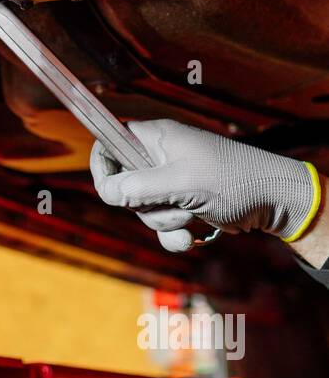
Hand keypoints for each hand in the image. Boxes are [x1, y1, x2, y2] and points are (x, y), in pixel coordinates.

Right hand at [90, 119, 319, 252]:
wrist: (275, 200)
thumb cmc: (233, 180)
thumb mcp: (182, 182)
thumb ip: (139, 186)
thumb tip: (105, 192)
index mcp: (157, 138)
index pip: (110, 143)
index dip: (103, 167)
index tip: (111, 192)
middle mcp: (161, 157)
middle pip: (125, 185)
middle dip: (145, 206)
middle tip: (172, 205)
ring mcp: (172, 182)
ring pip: (144, 209)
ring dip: (165, 223)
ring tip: (192, 218)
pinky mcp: (184, 204)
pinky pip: (163, 225)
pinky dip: (174, 235)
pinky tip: (192, 239)